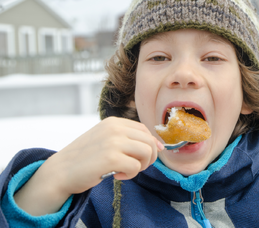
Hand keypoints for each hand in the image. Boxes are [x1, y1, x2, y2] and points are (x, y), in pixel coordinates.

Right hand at [14, 117, 163, 215]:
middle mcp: (115, 128)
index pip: (144, 130)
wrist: (60, 171)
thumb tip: (159, 146)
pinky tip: (117, 176)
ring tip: (125, 171)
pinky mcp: (111, 158)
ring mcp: (113, 142)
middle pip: (149, 141)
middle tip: (136, 167)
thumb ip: (128, 139)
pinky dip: (130, 175)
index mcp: (113, 122)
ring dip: (141, 166)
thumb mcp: (105, 139)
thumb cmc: (84, 158)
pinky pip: (136, 167)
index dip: (151, 144)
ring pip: (147, 153)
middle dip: (149, 158)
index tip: (149, 156)